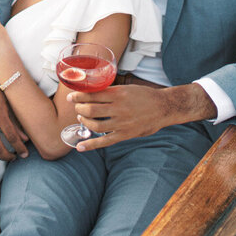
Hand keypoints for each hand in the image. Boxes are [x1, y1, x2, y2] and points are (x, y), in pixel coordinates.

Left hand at [68, 82, 214, 151]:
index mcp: (118, 93)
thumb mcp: (127, 88)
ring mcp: (121, 123)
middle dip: (79, 108)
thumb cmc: (144, 96)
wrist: (164, 108)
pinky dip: (90, 144)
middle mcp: (118, 108)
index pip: (92, 94)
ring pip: (94, 124)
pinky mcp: (125, 135)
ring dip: (83, 121)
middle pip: (90, 109)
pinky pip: (104, 141)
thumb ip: (111, 91)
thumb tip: (92, 92)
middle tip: (76, 107)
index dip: (78, 96)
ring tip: (81, 118)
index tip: (71, 96)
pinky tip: (80, 147)